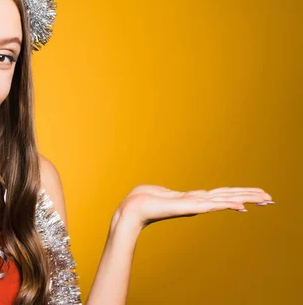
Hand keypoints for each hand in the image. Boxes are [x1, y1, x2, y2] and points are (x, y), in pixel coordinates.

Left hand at [116, 185, 273, 229]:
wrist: (132, 209)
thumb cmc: (143, 200)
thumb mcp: (163, 193)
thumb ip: (174, 194)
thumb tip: (176, 194)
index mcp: (193, 198)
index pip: (221, 194)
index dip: (239, 194)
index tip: (257, 195)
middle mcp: (197, 202)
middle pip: (228, 197)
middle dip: (249, 196)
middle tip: (271, 198)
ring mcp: (193, 205)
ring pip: (224, 200)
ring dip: (245, 198)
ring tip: (264, 199)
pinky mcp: (187, 207)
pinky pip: (211, 205)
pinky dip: (227, 205)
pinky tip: (241, 205)